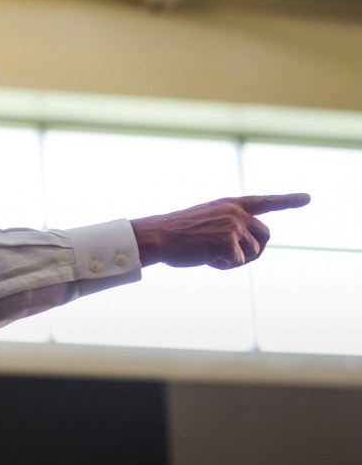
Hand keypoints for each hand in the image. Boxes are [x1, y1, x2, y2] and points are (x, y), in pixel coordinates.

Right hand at [130, 193, 309, 269]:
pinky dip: (224, 266)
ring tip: (211, 256)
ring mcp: (234, 226)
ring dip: (235, 260)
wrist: (158, 236)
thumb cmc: (176, 234)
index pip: (264, 201)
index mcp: (230, 204)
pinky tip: (207, 259)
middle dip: (254, 251)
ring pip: (253, 252)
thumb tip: (252, 249)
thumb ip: (230, 226)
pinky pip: (238, 262)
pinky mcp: (229, 242)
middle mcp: (236, 212)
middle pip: (265, 236)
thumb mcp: (205, 220)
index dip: (287, 201)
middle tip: (232, 258)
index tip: (307, 198)